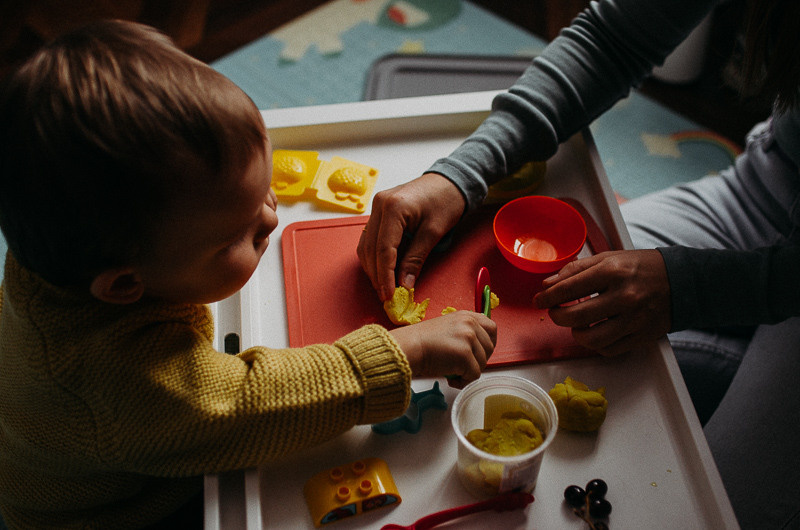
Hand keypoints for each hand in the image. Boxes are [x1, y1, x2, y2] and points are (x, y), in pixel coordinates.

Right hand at [358, 173, 465, 300]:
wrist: (449, 181)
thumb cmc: (446, 201)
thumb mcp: (433, 233)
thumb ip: (416, 259)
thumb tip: (404, 284)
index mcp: (392, 208)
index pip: (383, 249)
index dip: (385, 276)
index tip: (389, 295)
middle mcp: (378, 205)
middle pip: (370, 249)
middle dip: (377, 275)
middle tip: (386, 296)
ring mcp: (376, 206)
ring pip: (366, 245)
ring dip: (373, 268)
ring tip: (384, 287)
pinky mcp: (379, 211)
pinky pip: (370, 238)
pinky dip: (375, 257)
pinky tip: (383, 270)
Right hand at [390, 311, 496, 388]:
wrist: (408, 347)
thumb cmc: (422, 342)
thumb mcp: (447, 328)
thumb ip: (464, 333)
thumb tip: (478, 350)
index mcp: (466, 316)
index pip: (492, 328)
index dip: (488, 343)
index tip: (479, 353)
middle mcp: (470, 324)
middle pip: (490, 348)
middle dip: (478, 360)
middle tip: (461, 366)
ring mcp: (469, 338)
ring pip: (483, 363)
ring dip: (469, 372)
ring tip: (452, 372)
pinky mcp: (465, 355)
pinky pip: (474, 375)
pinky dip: (463, 381)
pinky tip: (451, 379)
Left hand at [533, 250, 670, 355]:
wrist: (681, 281)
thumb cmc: (640, 267)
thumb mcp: (608, 258)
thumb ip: (576, 270)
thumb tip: (548, 285)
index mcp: (613, 272)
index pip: (569, 289)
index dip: (548, 297)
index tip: (539, 300)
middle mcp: (624, 297)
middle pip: (576, 316)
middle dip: (557, 316)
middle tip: (555, 311)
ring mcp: (634, 320)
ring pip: (591, 338)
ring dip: (576, 333)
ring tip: (576, 323)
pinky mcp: (641, 336)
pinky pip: (608, 349)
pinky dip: (596, 344)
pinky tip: (594, 332)